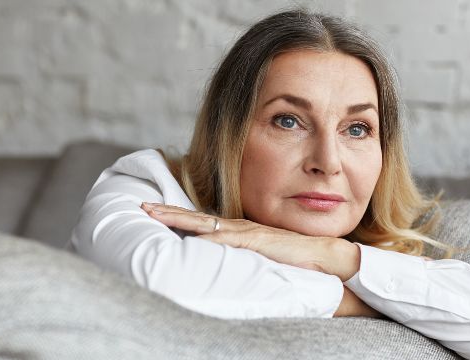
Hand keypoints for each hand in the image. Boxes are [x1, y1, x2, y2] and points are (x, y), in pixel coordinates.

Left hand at [140, 202, 360, 280]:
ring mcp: (249, 233)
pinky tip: (195, 237)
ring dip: (181, 218)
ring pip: (207, 223)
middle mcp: (240, 227)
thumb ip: (242, 256)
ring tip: (157, 214)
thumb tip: (220, 263)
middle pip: (197, 217)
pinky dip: (212, 237)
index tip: (152, 211)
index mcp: (238, 230)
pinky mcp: (260, 242)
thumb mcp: (261, 256)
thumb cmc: (295, 258)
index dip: (176, 215)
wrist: (326, 256)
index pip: (201, 221)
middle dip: (169, 211)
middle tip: (142, 205)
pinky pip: (231, 239)